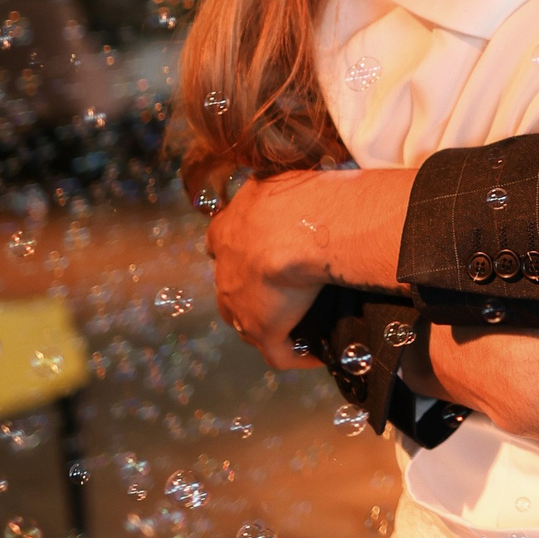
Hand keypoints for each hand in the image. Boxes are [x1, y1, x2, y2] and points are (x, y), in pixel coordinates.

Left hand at [206, 164, 414, 370]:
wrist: (296, 226)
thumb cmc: (295, 195)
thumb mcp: (281, 181)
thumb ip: (282, 190)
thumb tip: (303, 184)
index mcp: (226, 230)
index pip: (221, 245)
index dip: (238, 252)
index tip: (258, 252)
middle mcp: (224, 269)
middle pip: (229, 289)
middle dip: (248, 294)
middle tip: (279, 294)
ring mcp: (239, 304)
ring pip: (246, 324)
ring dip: (268, 326)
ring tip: (297, 328)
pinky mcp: (262, 329)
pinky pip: (279, 354)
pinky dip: (297, 356)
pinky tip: (317, 356)